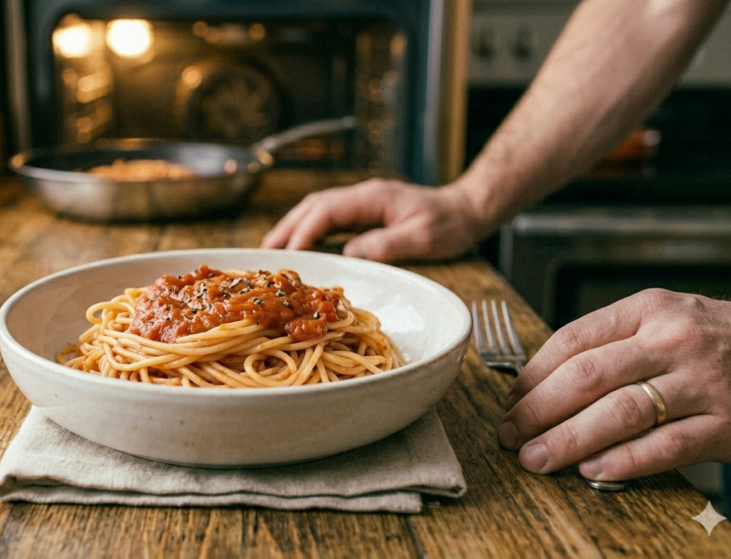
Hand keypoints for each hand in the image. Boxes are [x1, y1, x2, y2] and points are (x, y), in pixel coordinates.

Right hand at [260, 178, 482, 261]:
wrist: (467, 210)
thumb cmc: (449, 224)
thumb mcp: (423, 237)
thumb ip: (387, 244)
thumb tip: (350, 254)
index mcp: (371, 198)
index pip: (325, 211)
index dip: (303, 233)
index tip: (288, 256)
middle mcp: (361, 195)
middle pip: (312, 206)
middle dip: (285, 229)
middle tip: (263, 254)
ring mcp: (361, 202)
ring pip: (315, 210)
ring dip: (292, 228)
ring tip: (272, 252)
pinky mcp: (364, 213)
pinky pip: (327, 219)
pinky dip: (307, 231)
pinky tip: (299, 248)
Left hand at [499, 289, 730, 480]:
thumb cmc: (715, 338)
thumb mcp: (664, 319)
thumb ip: (610, 341)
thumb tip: (542, 379)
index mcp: (649, 310)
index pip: (573, 340)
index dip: (533, 374)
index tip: (510, 400)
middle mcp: (674, 341)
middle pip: (587, 376)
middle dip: (538, 410)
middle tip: (510, 434)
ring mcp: (703, 384)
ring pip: (620, 413)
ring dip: (569, 440)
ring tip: (537, 458)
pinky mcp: (726, 426)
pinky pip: (665, 447)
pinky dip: (623, 462)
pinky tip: (591, 471)